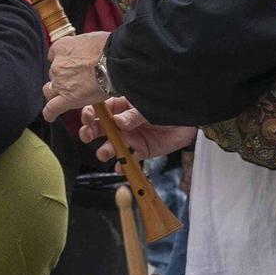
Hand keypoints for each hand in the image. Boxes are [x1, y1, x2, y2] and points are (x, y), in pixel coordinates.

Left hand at [41, 32, 110, 123]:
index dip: (62, 60)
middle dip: (63, 76)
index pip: (54, 55)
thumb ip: (82, 45)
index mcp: (62, 47)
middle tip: (78, 79)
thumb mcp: (90, 37)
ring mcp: (61, 82)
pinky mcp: (67, 98)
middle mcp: (57, 64)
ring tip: (65, 95)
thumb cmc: (108, 48)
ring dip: (56, 92)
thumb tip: (87, 49)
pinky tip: (50, 116)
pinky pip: (52, 108)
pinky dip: (50, 113)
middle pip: (54, 73)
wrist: (114, 61)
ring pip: (50, 90)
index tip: (71, 63)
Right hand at [78, 97, 194, 160]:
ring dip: (104, 151)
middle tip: (87, 136)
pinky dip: (122, 166)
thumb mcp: (148, 108)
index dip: (90, 113)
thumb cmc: (166, 107)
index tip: (88, 118)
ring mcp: (129, 137)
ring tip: (104, 154)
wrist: (187, 123)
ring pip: (110, 146)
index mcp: (122, 106)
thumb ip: (133, 115)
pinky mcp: (139, 151)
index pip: (100, 109)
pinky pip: (127, 160)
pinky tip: (120, 167)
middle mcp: (122, 123)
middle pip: (99, 128)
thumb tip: (117, 121)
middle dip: (89, 132)